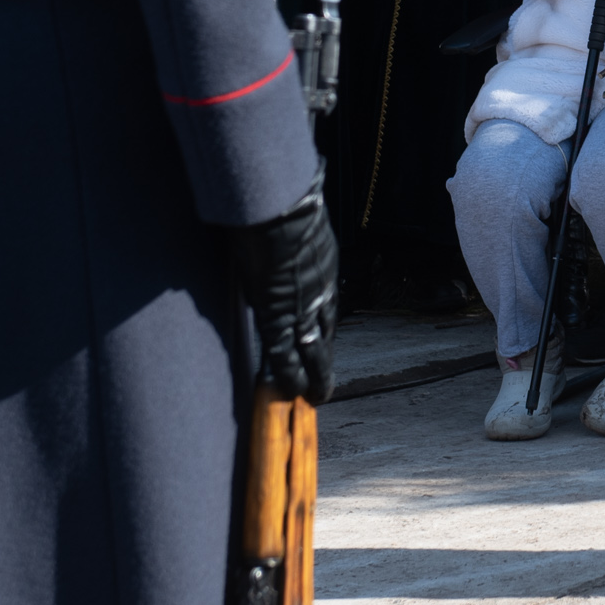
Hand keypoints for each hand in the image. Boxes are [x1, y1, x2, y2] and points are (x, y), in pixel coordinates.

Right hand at [230, 190, 339, 402]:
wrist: (283, 207)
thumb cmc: (288, 205)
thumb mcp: (302, 223)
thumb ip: (297, 236)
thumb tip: (282, 227)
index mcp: (324, 271)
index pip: (326, 310)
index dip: (322, 332)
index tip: (321, 346)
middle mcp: (320, 293)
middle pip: (324, 336)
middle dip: (324, 363)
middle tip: (323, 386)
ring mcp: (301, 306)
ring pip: (311, 351)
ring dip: (312, 378)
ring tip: (313, 399)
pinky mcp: (279, 315)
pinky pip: (284, 353)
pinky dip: (288, 375)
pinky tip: (290, 392)